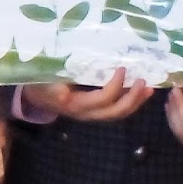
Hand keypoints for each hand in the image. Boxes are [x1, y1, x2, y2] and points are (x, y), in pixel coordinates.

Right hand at [24, 68, 151, 122]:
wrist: (33, 96)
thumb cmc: (39, 82)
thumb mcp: (45, 78)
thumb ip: (58, 79)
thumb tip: (72, 78)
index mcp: (73, 103)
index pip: (101, 99)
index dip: (115, 86)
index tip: (122, 69)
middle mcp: (84, 113)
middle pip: (114, 112)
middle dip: (132, 98)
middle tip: (144, 81)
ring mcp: (89, 115)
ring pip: (116, 114)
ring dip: (135, 102)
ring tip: (149, 89)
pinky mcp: (92, 112)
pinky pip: (113, 111)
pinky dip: (128, 103)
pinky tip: (139, 92)